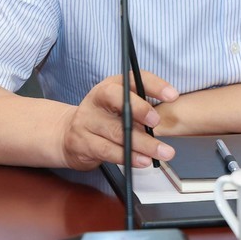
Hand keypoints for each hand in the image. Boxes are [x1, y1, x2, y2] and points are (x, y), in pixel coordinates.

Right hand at [60, 70, 177, 170]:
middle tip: (158, 122)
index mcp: (111, 85)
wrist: (68, 134)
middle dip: (141, 110)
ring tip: (162, 152)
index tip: (172, 95)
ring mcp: (87, 120)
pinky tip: (142, 160)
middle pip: (119, 100)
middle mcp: (97, 99)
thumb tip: (169, 117)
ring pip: (116, 130)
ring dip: (142, 143)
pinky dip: (128, 156)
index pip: (132, 78)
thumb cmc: (104, 118)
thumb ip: (141, 108)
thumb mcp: (120, 106)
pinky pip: (108, 150)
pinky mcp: (83, 142)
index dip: (154, 85)